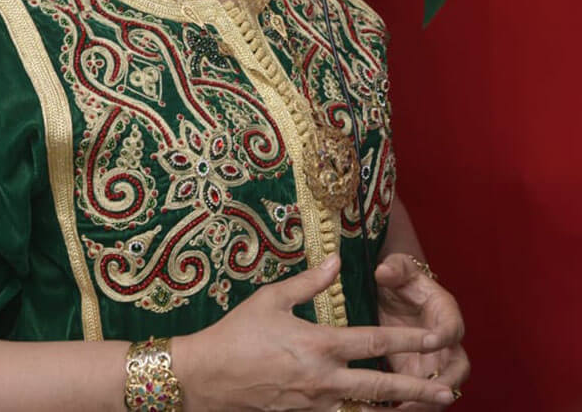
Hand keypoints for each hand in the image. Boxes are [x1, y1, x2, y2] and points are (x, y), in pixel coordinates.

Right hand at [172, 253, 456, 410]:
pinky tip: (375, 411)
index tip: (437, 338)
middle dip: (418, 390)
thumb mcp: (272, 298)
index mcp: (319, 344)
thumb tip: (338, 260)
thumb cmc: (238, 332)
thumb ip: (310, 281)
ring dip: (395, 408)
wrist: (207, 377)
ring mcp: (315, 403)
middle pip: (381, 387)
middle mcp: (324, 379)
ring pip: (365, 409)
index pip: (374, 342)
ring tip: (423, 408)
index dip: (408, 340)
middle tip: (448, 392)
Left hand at [375, 253, 469, 409]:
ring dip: (426, 403)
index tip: (432, 341)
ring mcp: (435, 364)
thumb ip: (394, 268)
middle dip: (443, 385)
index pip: (453, 328)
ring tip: (402, 410)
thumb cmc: (401, 279)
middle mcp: (446, 344)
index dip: (445, 336)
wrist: (396, 295)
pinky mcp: (419, 378)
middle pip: (457, 371)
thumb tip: (384, 271)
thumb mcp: (398, 268)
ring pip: (441, 392)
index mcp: (445, 313)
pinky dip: (409, 407)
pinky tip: (385, 411)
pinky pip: (422, 399)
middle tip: (423, 394)